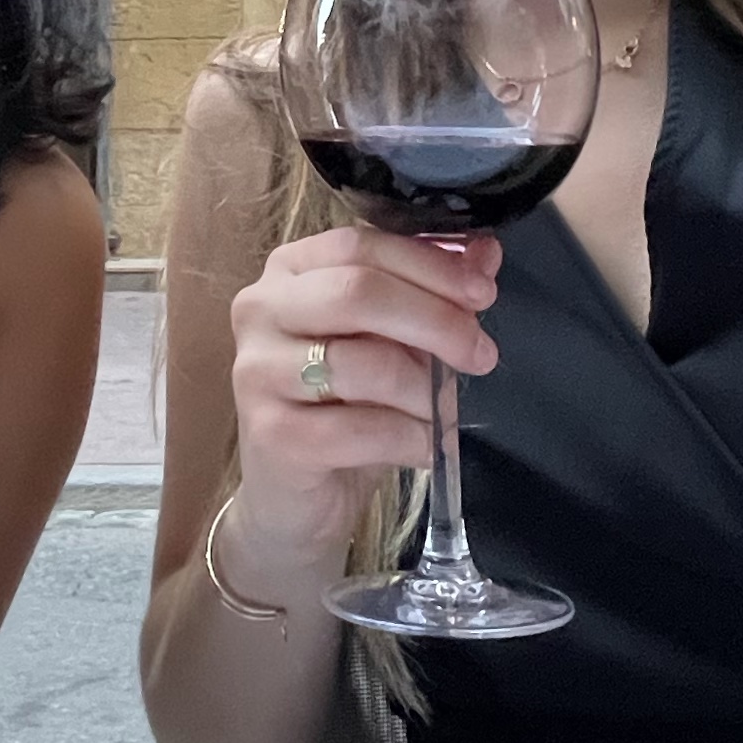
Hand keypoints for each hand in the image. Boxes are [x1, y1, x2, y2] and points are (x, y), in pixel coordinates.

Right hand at [226, 224, 500, 570]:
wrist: (294, 497)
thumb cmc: (344, 407)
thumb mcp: (391, 343)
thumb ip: (429, 294)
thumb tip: (485, 255)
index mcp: (289, 271)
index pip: (361, 245)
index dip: (429, 265)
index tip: (483, 291)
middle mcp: (261, 310)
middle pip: (357, 292)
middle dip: (435, 320)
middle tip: (480, 353)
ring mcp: (257, 372)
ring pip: (363, 363)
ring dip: (423, 390)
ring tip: (446, 411)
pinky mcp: (271, 433)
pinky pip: (360, 429)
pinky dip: (409, 438)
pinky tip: (427, 447)